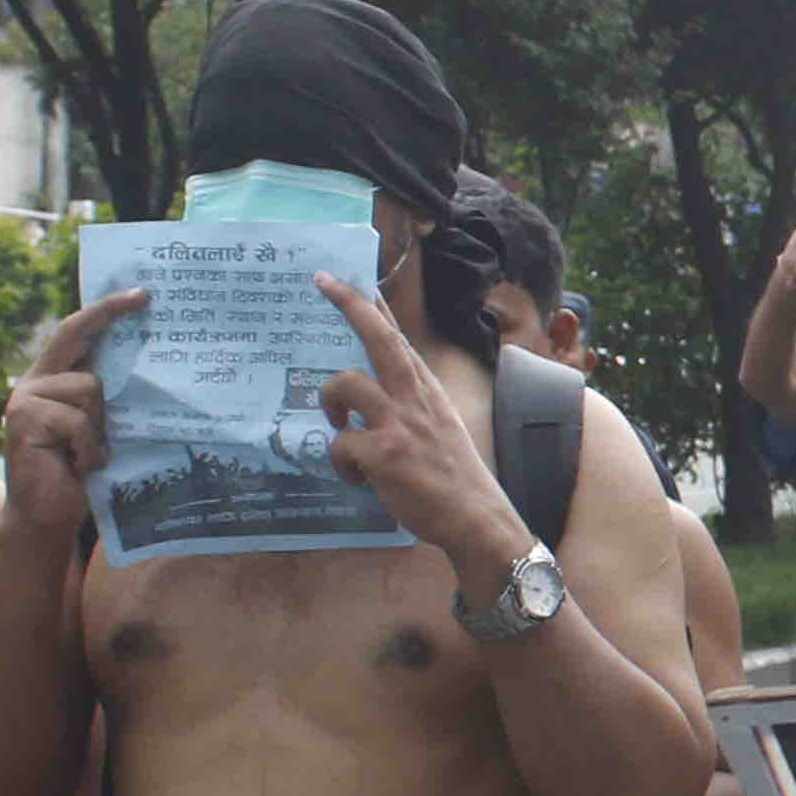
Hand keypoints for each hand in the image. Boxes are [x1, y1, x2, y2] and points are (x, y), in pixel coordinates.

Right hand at [0, 291, 139, 537]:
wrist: (45, 516)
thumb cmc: (78, 472)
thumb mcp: (98, 427)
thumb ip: (106, 397)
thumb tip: (149, 363)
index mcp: (52, 378)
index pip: (76, 332)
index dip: (106, 309)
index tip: (142, 294)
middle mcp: (35, 381)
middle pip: (75, 335)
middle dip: (110, 313)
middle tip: (146, 299)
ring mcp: (26, 399)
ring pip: (90, 386)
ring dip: (99, 425)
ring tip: (88, 453)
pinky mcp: (25, 420)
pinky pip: (78, 420)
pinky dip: (87, 447)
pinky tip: (76, 465)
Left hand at [309, 278, 530, 573]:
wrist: (476, 518)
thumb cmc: (453, 476)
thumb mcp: (439, 426)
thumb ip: (408, 404)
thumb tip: (368, 394)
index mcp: (426, 389)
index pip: (396, 336)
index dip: (371, 305)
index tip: (347, 277)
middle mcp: (415, 397)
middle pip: (377, 337)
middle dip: (349, 304)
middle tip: (320, 281)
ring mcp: (400, 422)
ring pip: (343, 384)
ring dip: (330, 403)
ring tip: (338, 424)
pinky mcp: (385, 453)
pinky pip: (339, 443)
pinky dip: (341, 463)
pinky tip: (359, 478)